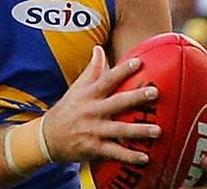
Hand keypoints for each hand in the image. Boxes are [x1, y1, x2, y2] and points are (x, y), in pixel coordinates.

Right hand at [42, 46, 160, 164]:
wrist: (47, 137)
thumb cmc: (67, 109)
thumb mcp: (76, 88)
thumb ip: (92, 70)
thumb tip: (99, 48)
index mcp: (89, 95)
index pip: (107, 80)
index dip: (122, 70)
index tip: (139, 62)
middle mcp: (92, 111)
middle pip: (117, 103)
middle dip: (136, 97)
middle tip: (155, 92)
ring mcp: (93, 130)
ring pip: (119, 130)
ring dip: (139, 131)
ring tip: (158, 130)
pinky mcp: (93, 148)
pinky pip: (114, 152)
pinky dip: (129, 156)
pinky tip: (145, 158)